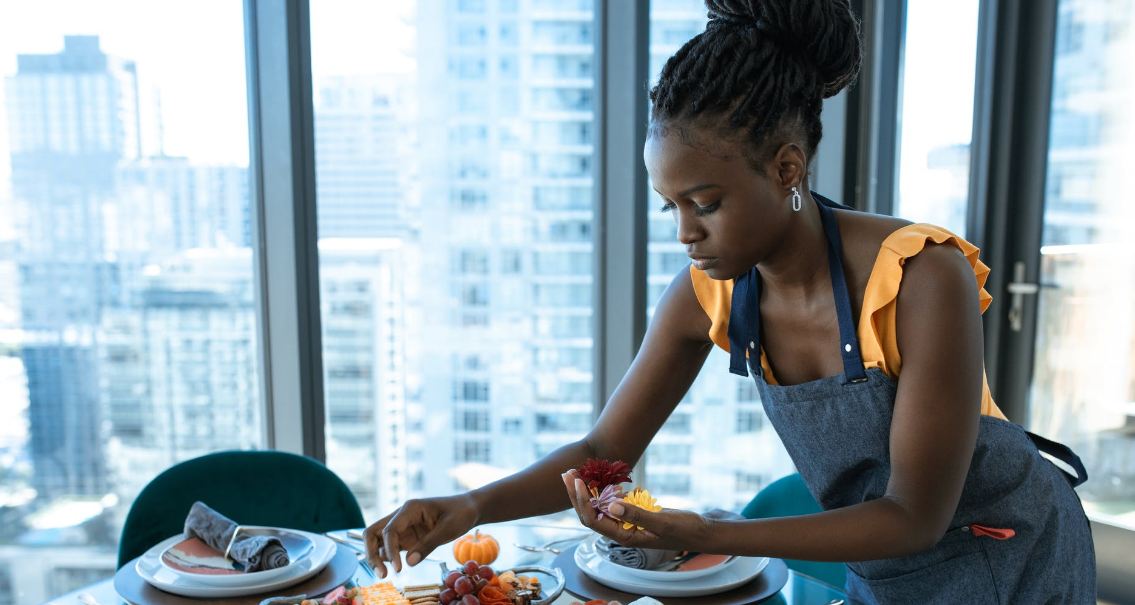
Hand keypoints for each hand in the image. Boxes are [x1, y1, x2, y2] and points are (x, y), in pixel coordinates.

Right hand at [364, 493, 478, 577]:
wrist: (469, 509)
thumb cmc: (460, 513)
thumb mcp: (448, 529)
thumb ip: (428, 545)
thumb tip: (408, 563)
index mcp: (410, 509)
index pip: (390, 530)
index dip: (390, 550)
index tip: (399, 568)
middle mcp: (401, 516)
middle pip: (373, 532)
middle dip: (371, 553)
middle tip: (381, 574)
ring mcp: (402, 527)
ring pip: (378, 541)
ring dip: (376, 557)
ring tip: (385, 575)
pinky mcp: (407, 537)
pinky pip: (390, 547)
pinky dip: (387, 558)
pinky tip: (396, 568)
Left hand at [560, 470, 719, 551]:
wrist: (699, 531)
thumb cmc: (683, 529)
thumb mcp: (662, 522)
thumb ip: (637, 515)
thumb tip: (611, 506)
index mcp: (624, 536)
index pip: (593, 520)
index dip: (582, 501)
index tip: (578, 480)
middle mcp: (620, 530)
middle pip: (589, 513)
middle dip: (575, 494)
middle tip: (567, 472)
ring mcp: (625, 522)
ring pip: (597, 507)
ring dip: (584, 491)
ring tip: (574, 473)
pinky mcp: (631, 514)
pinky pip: (610, 503)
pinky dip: (600, 491)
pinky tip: (597, 479)